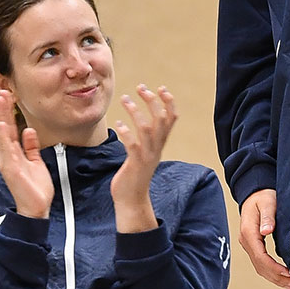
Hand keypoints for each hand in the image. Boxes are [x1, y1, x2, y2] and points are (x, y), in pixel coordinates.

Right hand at [0, 91, 52, 219]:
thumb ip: (31, 147)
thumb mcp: (35, 162)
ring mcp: (8, 162)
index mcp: (15, 153)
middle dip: (3, 110)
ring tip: (1, 102)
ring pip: (3, 135)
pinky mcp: (11, 169)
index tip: (10, 96)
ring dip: (2, 118)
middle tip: (2, 92)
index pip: (11, 128)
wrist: (36, 208)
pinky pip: (7, 150)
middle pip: (4, 128)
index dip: (9, 112)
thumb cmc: (35, 187)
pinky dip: (3, 138)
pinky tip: (2, 126)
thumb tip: (30, 131)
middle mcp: (9, 155)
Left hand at [109, 84, 175, 231]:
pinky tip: (118, 125)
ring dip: (136, 112)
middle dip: (153, 101)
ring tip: (125, 99)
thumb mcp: (145, 153)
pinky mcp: (135, 164)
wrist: (132, 200)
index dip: (169, 102)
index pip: (171, 118)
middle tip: (142, 88)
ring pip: (147, 129)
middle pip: (161, 119)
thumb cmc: (135, 175)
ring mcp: (147, 156)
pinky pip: (133, 145)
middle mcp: (156, 148)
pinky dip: (126, 132)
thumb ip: (146, 139)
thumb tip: (143, 122)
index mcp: (160, 144)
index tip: (161, 88)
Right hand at [239, 188, 289, 288]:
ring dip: (275, 278)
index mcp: (248, 232)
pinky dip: (271, 272)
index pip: (260, 256)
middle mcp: (246, 241)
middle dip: (277, 278)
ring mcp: (248, 245)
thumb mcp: (268, 202)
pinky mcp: (253, 246)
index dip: (274, 267)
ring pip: (260, 267)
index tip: (288, 273)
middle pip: (260, 266)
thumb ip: (268, 216)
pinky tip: (282, 275)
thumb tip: (267, 231)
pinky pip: (261, 263)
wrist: (255, 193)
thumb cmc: (263, 196)